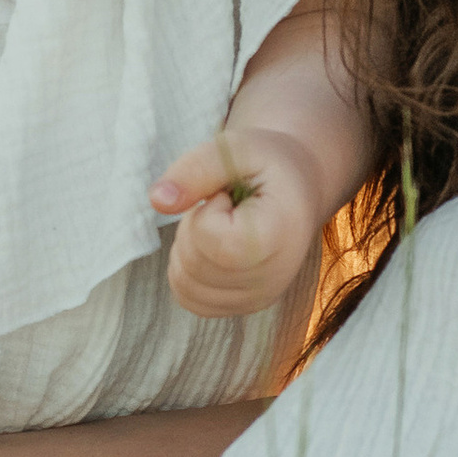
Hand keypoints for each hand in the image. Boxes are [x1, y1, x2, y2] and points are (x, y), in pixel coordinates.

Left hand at [151, 126, 330, 318]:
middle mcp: (273, 279)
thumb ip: (197, 167)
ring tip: (222, 226)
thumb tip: (157, 200)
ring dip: (188, 247)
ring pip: (184, 283)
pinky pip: (188, 298)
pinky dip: (187, 270)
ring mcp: (257, 300)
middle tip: (226, 207)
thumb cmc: (269, 165)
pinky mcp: (242, 308)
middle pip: (193, 262)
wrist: (300, 189)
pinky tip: (212, 247)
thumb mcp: (238, 148)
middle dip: (195, 226)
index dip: (208, 209)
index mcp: (278, 236)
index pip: (208, 238)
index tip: (232, 195)